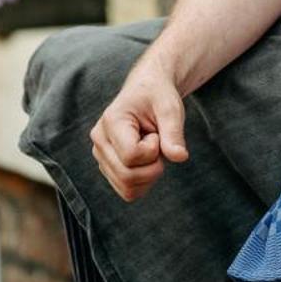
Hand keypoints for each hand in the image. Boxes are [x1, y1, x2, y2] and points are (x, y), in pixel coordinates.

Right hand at [89, 60, 189, 201]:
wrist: (147, 91)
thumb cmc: (158, 96)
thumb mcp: (170, 107)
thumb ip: (173, 132)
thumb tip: (180, 157)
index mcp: (111, 120)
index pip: (131, 155)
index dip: (153, 150)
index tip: (157, 133)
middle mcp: (100, 140)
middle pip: (127, 176)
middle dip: (154, 167)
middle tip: (159, 143)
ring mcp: (101, 155)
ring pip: (127, 188)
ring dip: (149, 175)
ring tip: (151, 150)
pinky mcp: (107, 166)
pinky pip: (127, 190)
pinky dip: (144, 182)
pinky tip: (147, 161)